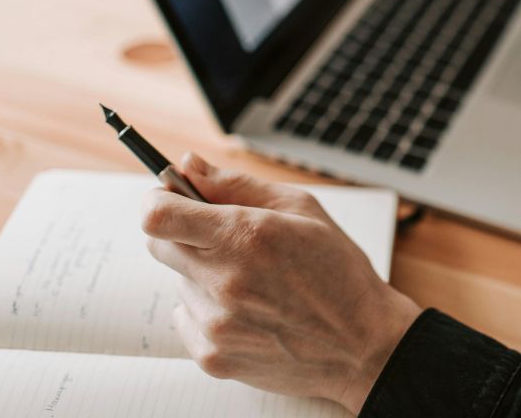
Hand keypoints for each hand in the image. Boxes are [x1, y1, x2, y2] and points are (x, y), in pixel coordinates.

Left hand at [142, 153, 420, 414]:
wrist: (363, 344)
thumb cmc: (340, 271)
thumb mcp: (302, 209)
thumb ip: (237, 184)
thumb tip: (189, 164)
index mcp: (244, 235)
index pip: (158, 215)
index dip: (157, 200)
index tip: (170, 198)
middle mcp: (223, 280)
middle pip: (160, 246)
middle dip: (185, 234)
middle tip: (227, 240)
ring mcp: (215, 322)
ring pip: (181, 282)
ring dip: (205, 275)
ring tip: (256, 283)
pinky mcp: (213, 356)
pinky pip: (188, 318)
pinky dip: (210, 310)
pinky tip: (251, 311)